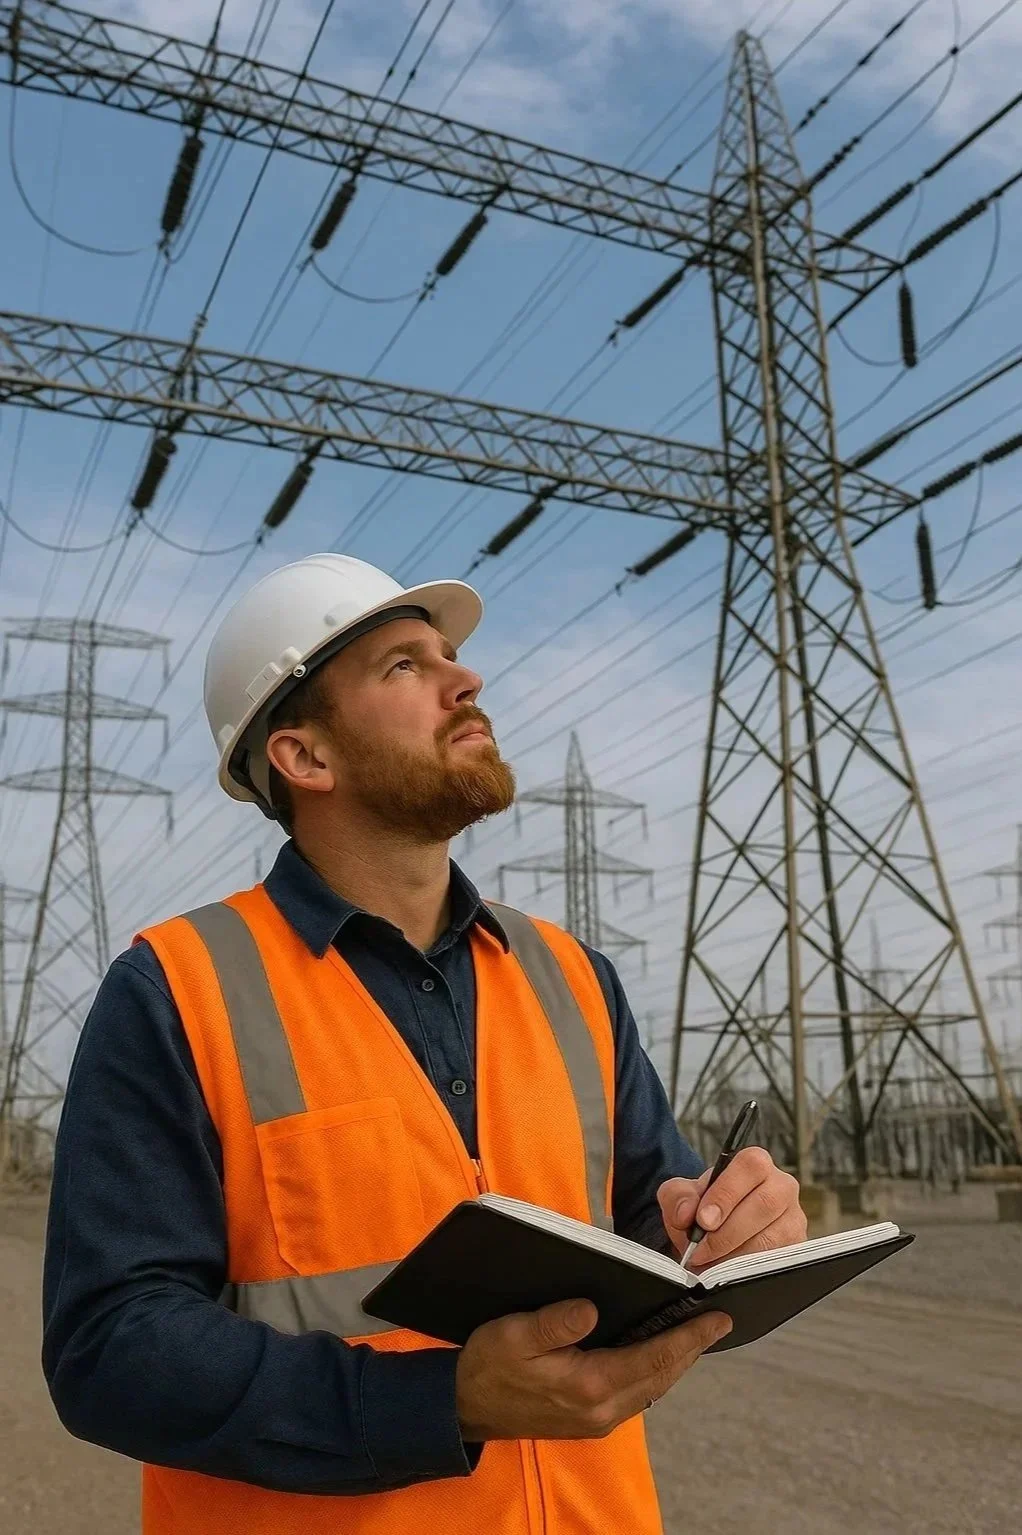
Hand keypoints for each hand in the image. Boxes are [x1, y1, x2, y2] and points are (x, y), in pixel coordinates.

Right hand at [454, 1298, 730, 1441]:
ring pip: (652, 1387)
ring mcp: (598, 1418)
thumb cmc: (489, 1366)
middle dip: (691, 1348)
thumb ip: (554, 1322)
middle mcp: (602, 1409)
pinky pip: (636, 1392)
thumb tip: (590, 1307)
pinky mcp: (590, 1419)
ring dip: (675, 1361)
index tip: (718, 1318)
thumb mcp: (514, 1335)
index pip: (654, 1358)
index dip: (689, 1337)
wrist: (466, 1407)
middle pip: (662, 1376)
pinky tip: (656, 1352)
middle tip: (718, 1321)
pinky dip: (654, 1370)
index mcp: (589, 1386)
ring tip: (695, 1333)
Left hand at [657, 1147, 805, 1269]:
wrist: (712, 1236)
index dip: (726, 1194)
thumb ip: (677, 1197)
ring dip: (736, 1255)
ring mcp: (793, 1219)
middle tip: (701, 1250)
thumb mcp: (681, 1197)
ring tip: (711, 1264)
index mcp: (754, 1164)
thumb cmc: (702, 1210)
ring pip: (772, 1238)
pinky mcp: (797, 1249)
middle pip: (765, 1204)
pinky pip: (778, 1262)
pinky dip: (749, 1271)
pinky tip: (729, 1272)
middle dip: (728, 1233)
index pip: (750, 1166)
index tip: (703, 1220)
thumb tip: (686, 1213)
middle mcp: (781, 1187)